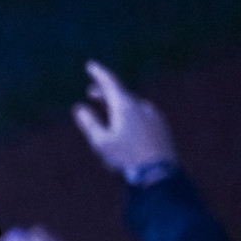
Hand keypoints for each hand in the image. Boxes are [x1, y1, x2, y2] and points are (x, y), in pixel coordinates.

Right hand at [72, 61, 176, 180]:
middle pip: (121, 93)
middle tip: (91, 93)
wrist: (158, 176)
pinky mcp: (161, 128)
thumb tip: (79, 108)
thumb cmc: (126, 159)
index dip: (98, 73)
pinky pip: (142, 114)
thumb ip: (88, 122)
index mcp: (126, 106)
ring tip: (107, 112)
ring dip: (117, 104)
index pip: (110, 82)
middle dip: (105, 92)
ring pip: (132, 104)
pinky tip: (125, 125)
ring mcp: (155, 116)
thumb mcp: (100, 142)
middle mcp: (142, 106)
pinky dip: (129, 114)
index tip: (90, 65)